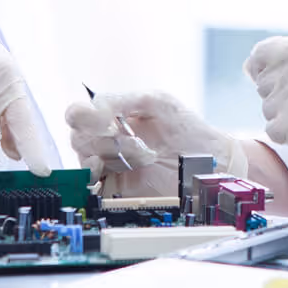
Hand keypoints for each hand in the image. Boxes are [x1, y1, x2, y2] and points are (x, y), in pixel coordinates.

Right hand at [65, 91, 247, 197]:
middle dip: (100, 136)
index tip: (107, 120)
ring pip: (84, 157)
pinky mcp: (116, 187)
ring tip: (142, 153)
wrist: (210, 160)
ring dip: (110, 153)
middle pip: (77, 137)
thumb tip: (95, 108)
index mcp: (112, 117)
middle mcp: (107, 140)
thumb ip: (123, 100)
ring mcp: (111, 164)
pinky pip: (91, 183)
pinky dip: (97, 173)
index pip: (78, 114)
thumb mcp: (156, 102)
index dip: (85, 116)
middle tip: (129, 137)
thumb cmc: (187, 128)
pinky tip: (118, 167)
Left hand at [245, 36, 287, 172]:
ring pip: (269, 110)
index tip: (273, 77)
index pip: (258, 56)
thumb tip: (279, 59)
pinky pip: (274, 131)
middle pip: (263, 86)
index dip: (262, 68)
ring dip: (285, 114)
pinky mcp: (283, 125)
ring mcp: (279, 100)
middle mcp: (281, 72)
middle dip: (279, 94)